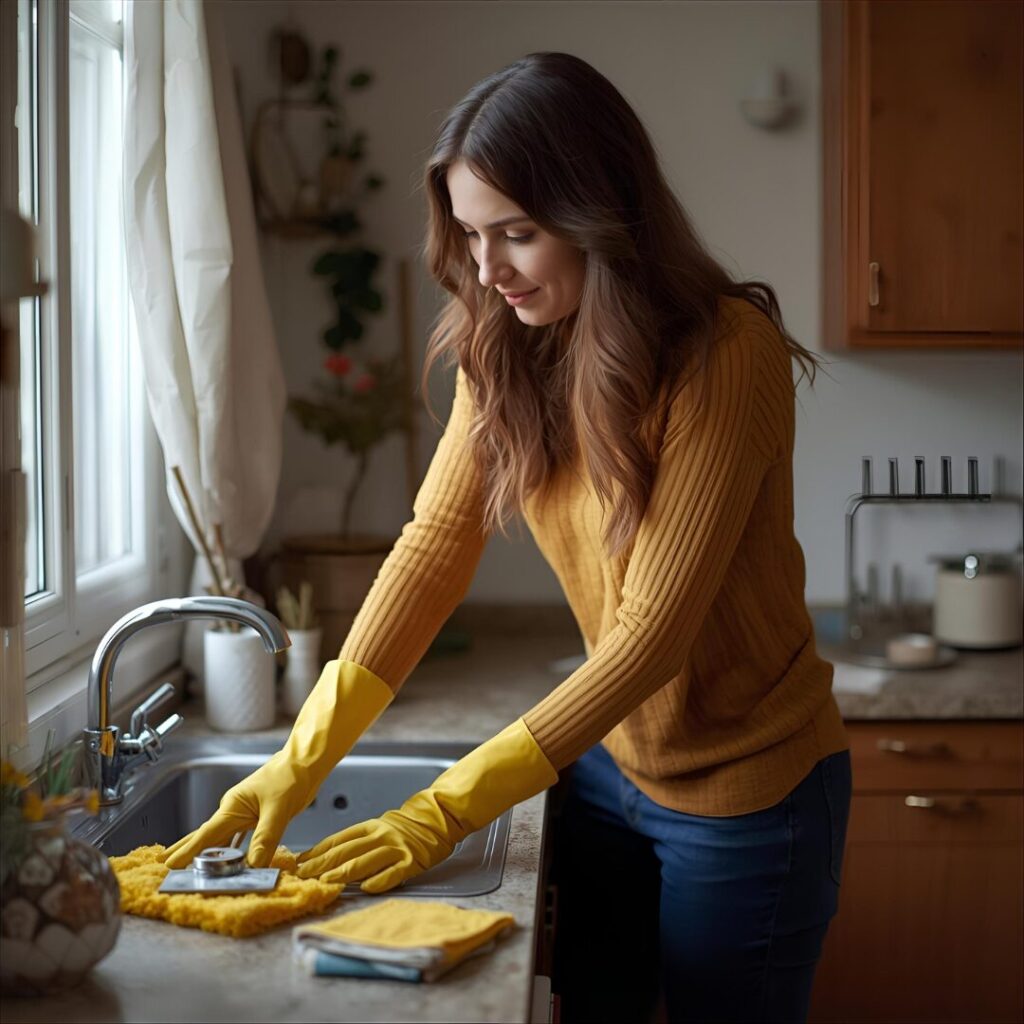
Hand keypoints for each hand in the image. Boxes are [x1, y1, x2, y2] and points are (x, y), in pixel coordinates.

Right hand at [160, 660, 393, 868]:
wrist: (306, 762)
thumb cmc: (291, 776)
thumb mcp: (278, 809)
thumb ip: (265, 838)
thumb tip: (254, 865)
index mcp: (233, 806)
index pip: (206, 834)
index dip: (188, 852)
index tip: (169, 866)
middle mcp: (233, 811)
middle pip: (207, 837)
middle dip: (188, 853)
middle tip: (166, 869)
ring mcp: (244, 814)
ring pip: (221, 840)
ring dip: (208, 855)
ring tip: (189, 869)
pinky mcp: (256, 818)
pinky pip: (238, 839)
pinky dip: (230, 852)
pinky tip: (225, 863)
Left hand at [295, 718, 558, 892]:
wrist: (441, 815)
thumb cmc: (408, 823)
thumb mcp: (380, 825)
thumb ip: (359, 840)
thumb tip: (328, 857)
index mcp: (370, 826)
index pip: (337, 840)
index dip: (316, 852)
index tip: (298, 863)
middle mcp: (380, 835)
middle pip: (346, 852)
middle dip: (322, 865)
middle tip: (303, 877)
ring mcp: (397, 848)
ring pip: (365, 862)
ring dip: (343, 874)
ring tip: (326, 884)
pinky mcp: (413, 860)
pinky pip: (394, 872)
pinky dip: (379, 881)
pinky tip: (367, 889)